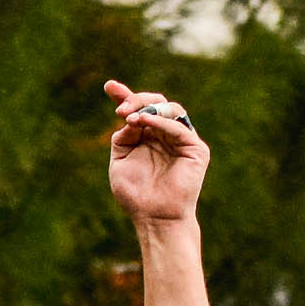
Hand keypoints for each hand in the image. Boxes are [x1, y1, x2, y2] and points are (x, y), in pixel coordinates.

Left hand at [106, 80, 207, 223]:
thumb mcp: (120, 162)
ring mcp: (182, 141)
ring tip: (130, 117)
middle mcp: (166, 136)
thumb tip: (129, 119)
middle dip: (136, 100)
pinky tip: (144, 122)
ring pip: (170, 109)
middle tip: (120, 108)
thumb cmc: (137, 196)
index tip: (108, 86)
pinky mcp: (196, 149)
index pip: (138, 110)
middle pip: (155, 103)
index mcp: (148, 138)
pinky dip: (160, 121)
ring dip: (147, 109)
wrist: (155, 218)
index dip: (124, 95)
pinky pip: (179, 127)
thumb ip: (123, 138)